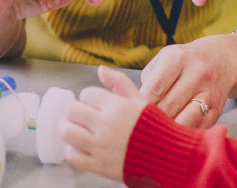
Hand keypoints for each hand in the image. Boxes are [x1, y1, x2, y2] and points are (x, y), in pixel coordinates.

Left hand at [60, 65, 148, 180]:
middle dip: (74, 112)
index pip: (87, 94)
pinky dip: (73, 152)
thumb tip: (101, 69)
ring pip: (67, 132)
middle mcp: (107, 125)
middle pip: (71, 111)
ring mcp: (102, 147)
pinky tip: (82, 148)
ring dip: (68, 129)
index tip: (94, 104)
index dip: (89, 98)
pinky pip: (73, 156)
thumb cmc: (156, 129)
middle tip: (80, 116)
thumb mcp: (141, 101)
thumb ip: (120, 83)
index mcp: (118, 107)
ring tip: (77, 130)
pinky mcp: (99, 166)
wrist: (169, 159)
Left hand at [140, 36, 232, 127]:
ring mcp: (210, 93)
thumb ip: (147, 81)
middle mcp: (197, 74)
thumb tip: (131, 104)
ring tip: (156, 131)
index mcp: (178, 59)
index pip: (155, 88)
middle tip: (139, 125)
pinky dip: (183, 133)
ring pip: (186, 120)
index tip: (130, 113)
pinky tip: (173, 133)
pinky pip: (197, 128)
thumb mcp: (161, 61)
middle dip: (151, 118)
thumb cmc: (181, 63)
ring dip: (168, 129)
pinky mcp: (217, 110)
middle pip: (169, 106)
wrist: (220, 60)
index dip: (139, 104)